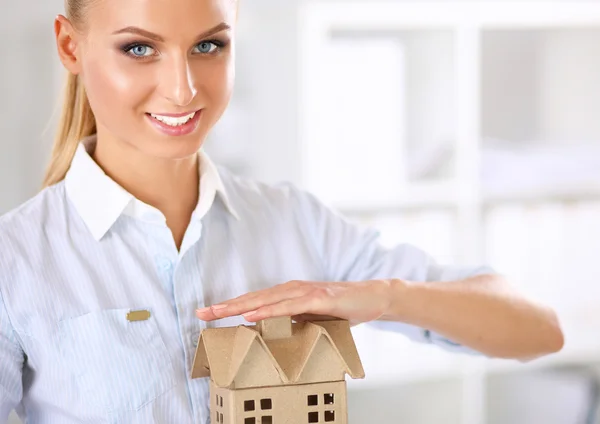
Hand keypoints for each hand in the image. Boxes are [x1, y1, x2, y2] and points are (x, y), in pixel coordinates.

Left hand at [195, 280, 393, 325]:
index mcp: (288, 295)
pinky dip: (270, 311)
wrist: (372, 298)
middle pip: (253, 298)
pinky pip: (291, 306)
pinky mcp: (320, 298)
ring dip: (241, 307)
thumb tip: (270, 333)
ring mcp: (306, 292)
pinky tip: (253, 316)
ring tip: (219, 313)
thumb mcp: (311, 319)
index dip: (230, 307)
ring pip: (267, 300)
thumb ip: (291, 322)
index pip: (254, 301)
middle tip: (201, 314)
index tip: (208, 314)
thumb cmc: (340, 309)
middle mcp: (292, 290)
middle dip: (226, 306)